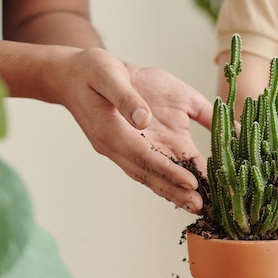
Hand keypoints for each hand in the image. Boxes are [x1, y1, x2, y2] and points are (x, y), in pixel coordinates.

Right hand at [54, 48, 212, 211]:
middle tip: (202, 207)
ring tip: (200, 206)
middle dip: (176, 191)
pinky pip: (154, 165)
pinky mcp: (134, 144)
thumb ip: (125, 97)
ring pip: (153, 175)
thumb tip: (142, 118)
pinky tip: (190, 187)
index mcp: (112, 132)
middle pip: (151, 175)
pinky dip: (171, 178)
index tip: (191, 182)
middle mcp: (119, 147)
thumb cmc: (92, 70)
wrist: (75, 74)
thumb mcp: (108, 74)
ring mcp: (126, 149)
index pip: (145, 157)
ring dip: (175, 191)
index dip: (169, 171)